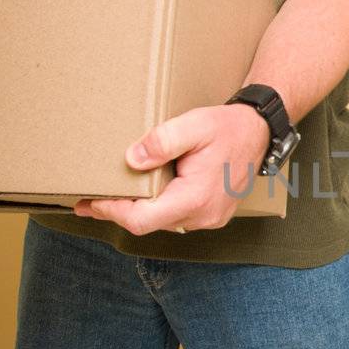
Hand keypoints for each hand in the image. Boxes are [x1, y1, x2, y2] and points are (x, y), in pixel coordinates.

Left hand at [74, 105, 268, 235]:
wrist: (260, 132)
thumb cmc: (229, 128)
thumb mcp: (195, 125)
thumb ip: (163, 141)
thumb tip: (132, 159)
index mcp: (194, 198)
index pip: (142, 219)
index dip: (112, 212)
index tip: (90, 202)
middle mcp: (202, 216)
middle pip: (148, 223)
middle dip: (119, 211)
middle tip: (88, 201)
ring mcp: (209, 218)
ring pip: (162, 222)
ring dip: (138, 210)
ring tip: (112, 196)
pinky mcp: (211, 214)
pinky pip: (176, 217)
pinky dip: (156, 207)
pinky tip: (144, 194)